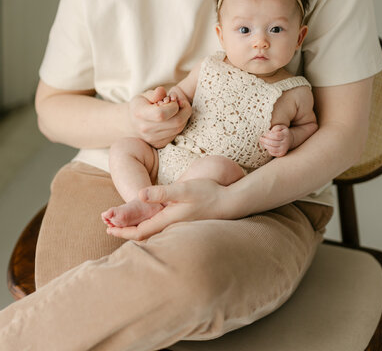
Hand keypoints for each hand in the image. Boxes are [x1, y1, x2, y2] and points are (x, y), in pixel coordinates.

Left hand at [106, 179, 227, 240]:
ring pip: (151, 233)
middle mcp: (171, 226)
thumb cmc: (208, 193)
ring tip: (122, 225)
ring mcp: (178, 226)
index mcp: (168, 220)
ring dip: (135, 230)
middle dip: (125, 232)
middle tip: (108, 227)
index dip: (122, 231)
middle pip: (143, 235)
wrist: (230, 202)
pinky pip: (160, 230)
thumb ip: (162, 192)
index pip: (139, 231)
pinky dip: (147, 227)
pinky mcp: (183, 223)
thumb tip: (139, 195)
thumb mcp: (184, 189)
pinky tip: (146, 223)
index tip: (108, 228)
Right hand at [128, 86, 191, 147]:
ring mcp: (153, 139)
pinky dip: (180, 124)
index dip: (173, 105)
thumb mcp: (145, 95)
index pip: (162, 113)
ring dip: (184, 117)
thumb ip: (155, 93)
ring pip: (179, 128)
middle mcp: (145, 129)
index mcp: (140, 114)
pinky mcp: (160, 144)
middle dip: (184, 110)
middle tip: (180, 102)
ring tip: (177, 109)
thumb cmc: (140, 106)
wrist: (132, 123)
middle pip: (176, 122)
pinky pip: (176, 134)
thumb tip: (162, 92)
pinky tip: (173, 118)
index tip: (172, 99)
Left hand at [259, 125, 291, 157]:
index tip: (264, 134)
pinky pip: (273, 153)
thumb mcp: (281, 127)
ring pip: (272, 149)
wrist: (289, 139)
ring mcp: (284, 149)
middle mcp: (285, 143)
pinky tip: (266, 146)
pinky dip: (268, 150)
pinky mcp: (281, 153)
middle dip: (265, 141)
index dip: (269, 135)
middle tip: (260, 138)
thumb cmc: (282, 132)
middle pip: (273, 143)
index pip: (276, 136)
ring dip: (265, 146)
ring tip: (262, 142)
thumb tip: (270, 132)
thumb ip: (276, 128)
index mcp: (285, 135)